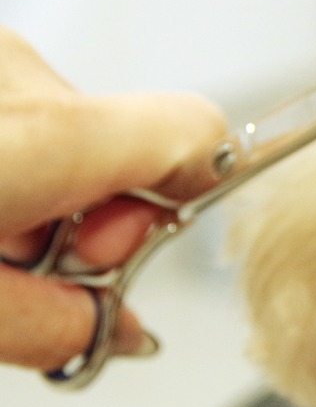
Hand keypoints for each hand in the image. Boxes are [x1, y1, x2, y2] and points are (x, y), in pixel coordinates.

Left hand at [0, 27, 225, 370]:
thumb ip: (54, 324)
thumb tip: (118, 332)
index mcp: (40, 136)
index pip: (196, 134)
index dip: (204, 193)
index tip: (174, 237)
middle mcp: (15, 74)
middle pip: (124, 149)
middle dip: (90, 223)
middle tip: (27, 274)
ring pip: (61, 133)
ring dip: (35, 197)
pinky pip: (15, 111)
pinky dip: (4, 163)